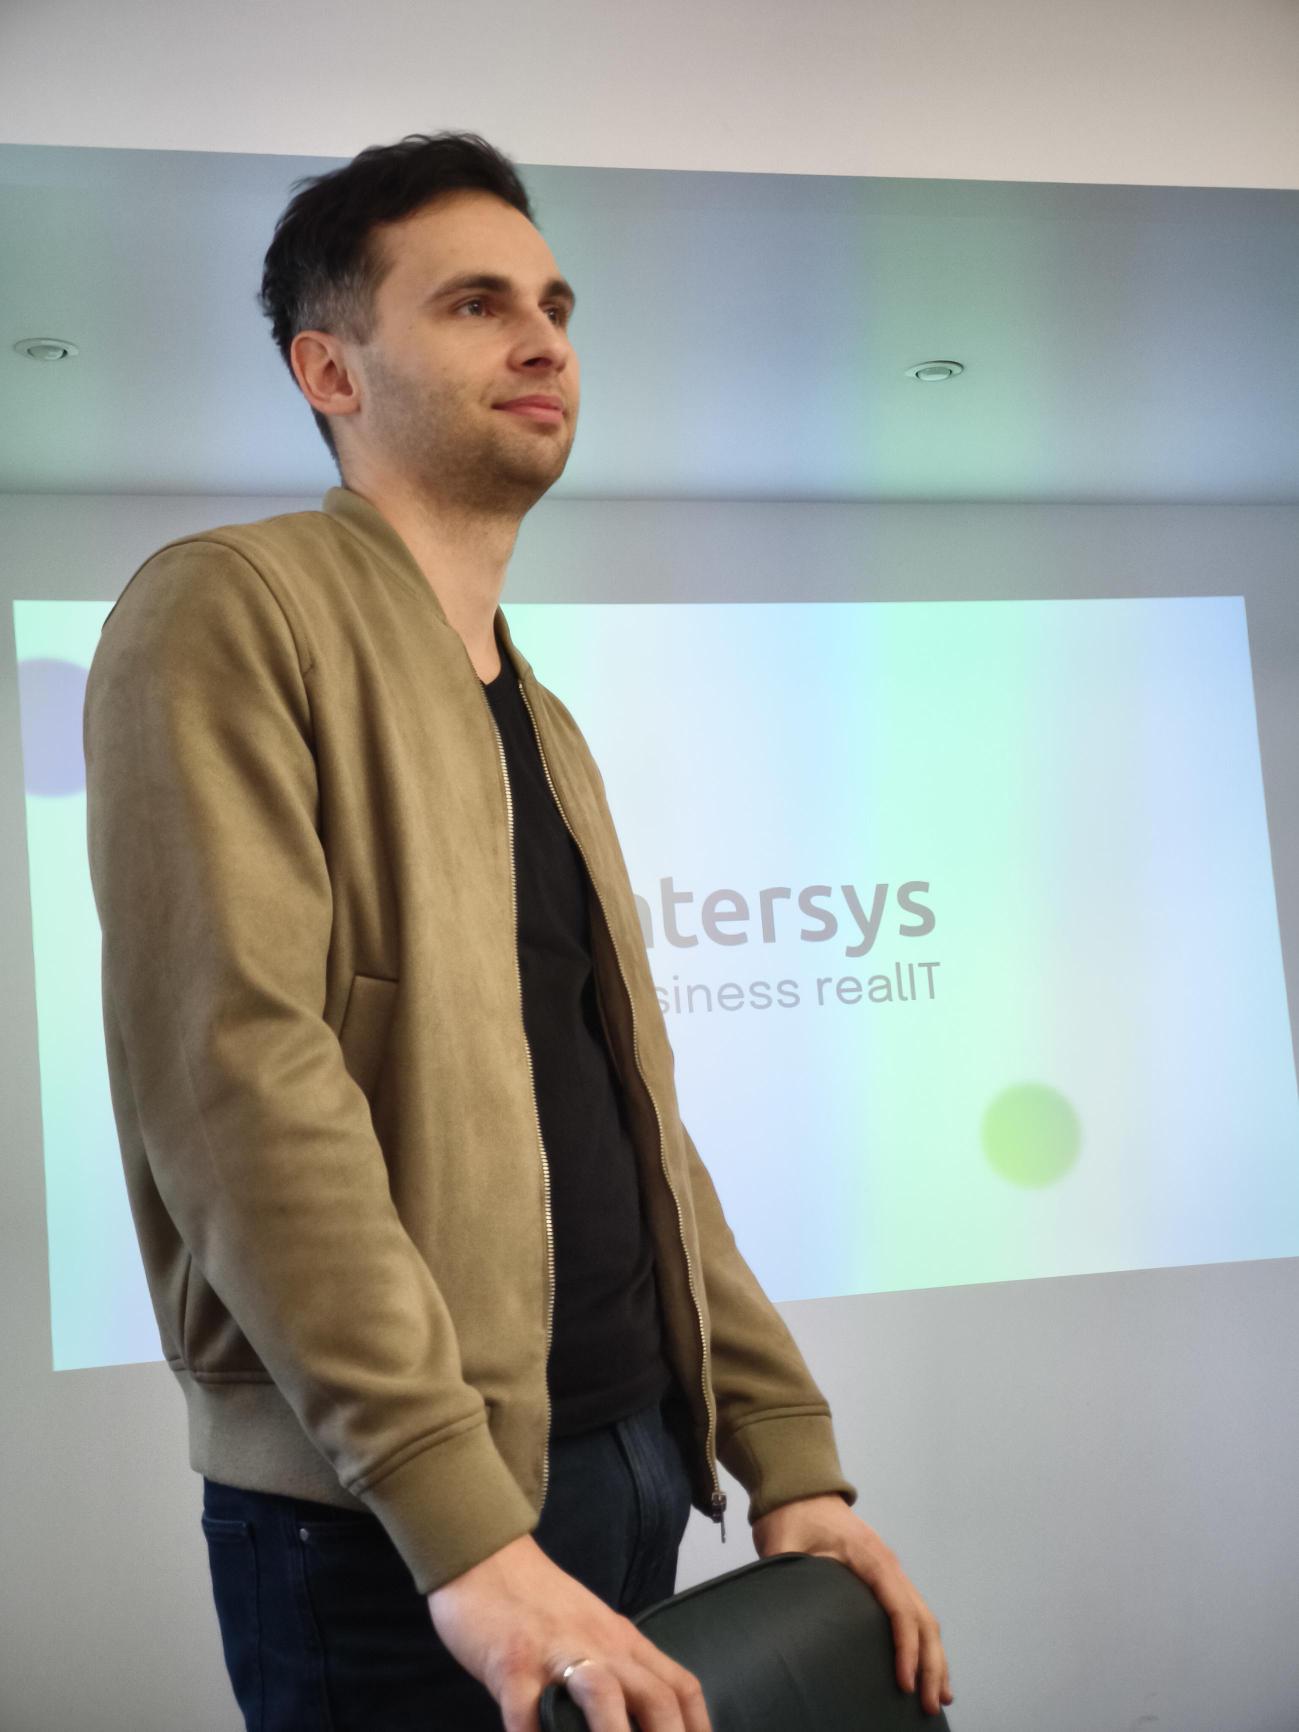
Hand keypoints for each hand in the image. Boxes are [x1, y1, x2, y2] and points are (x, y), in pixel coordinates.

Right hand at [427, 1531, 712, 1731]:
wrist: (487, 1558)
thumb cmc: (539, 1603)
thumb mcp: (591, 1630)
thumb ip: (616, 1668)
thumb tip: (641, 1720)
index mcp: (622, 1641)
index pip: (679, 1687)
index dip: (698, 1730)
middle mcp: (599, 1648)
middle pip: (655, 1697)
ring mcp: (556, 1654)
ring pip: (603, 1696)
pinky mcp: (512, 1662)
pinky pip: (525, 1709)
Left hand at [750, 1494, 953, 1716]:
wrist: (798, 1488)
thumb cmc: (792, 1514)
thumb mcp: (784, 1544)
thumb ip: (787, 1572)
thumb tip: (781, 1613)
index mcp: (870, 1556)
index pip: (899, 1607)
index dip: (905, 1648)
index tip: (903, 1683)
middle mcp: (888, 1564)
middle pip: (922, 1617)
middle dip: (930, 1663)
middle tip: (929, 1704)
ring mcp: (889, 1570)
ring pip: (924, 1617)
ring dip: (934, 1656)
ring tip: (937, 1696)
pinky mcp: (883, 1576)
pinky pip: (911, 1611)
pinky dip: (922, 1641)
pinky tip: (923, 1667)